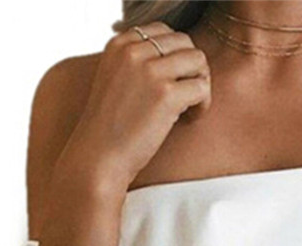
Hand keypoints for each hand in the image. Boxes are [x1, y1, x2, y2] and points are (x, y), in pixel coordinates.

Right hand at [67, 21, 211, 191]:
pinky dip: (203, 105)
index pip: (164, 32)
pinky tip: (189, 119)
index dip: (176, 57)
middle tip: (186, 97)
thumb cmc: (111, 129)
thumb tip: (180, 60)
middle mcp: (134, 51)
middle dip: (192, 69)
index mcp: (120, 44)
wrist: (99, 157)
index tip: (172, 82)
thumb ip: (139, 65)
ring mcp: (150, 71)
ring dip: (201, 84)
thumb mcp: (116, 82)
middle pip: (185, 43)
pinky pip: (202, 87)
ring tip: (190, 108)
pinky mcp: (166, 94)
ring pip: (198, 60)